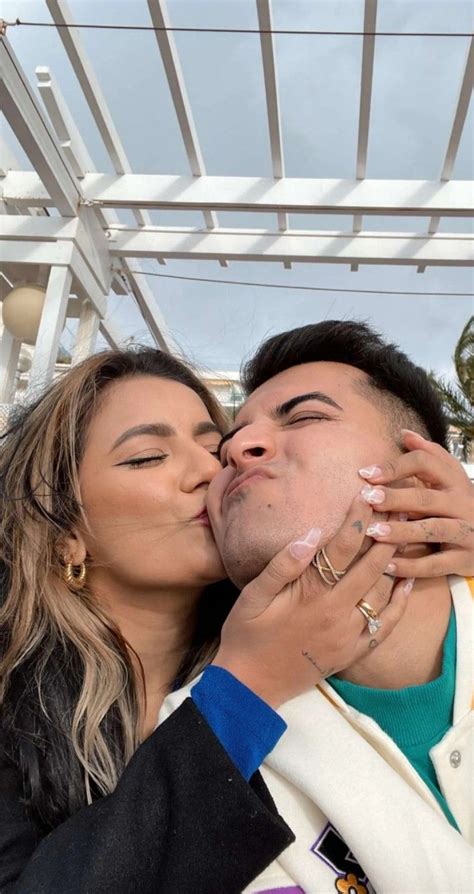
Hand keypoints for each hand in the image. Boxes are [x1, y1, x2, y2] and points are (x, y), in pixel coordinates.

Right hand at [213, 493, 411, 708]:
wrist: (249, 686)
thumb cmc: (245, 635)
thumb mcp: (252, 596)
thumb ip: (282, 565)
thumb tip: (311, 534)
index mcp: (311, 595)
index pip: (342, 547)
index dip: (357, 519)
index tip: (366, 496)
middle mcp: (336, 613)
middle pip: (371, 565)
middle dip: (386, 533)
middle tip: (397, 507)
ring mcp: (347, 634)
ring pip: (382, 592)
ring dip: (394, 562)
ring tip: (403, 535)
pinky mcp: (351, 652)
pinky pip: (384, 626)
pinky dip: (399, 604)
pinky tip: (406, 583)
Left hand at [359, 429, 473, 577]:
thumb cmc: (460, 505)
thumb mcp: (451, 478)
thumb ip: (429, 455)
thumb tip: (405, 433)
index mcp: (455, 481)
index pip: (426, 464)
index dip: (396, 466)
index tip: (366, 474)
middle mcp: (463, 504)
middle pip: (427, 498)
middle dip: (396, 498)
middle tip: (368, 499)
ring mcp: (467, 532)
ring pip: (434, 530)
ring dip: (403, 531)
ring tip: (374, 533)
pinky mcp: (465, 559)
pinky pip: (437, 563)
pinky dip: (412, 565)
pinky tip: (388, 565)